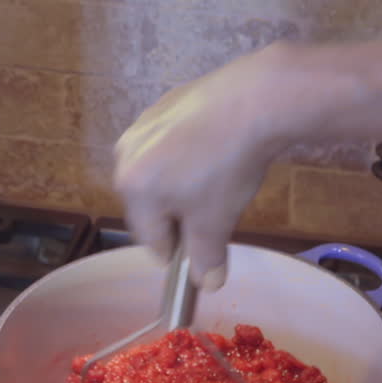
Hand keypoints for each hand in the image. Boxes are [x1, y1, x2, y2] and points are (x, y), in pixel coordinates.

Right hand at [114, 44, 307, 289]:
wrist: (255, 99)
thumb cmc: (228, 167)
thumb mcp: (217, 221)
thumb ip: (206, 257)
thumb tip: (208, 283)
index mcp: (133, 189)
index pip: (153, 242)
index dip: (182, 250)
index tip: (208, 244)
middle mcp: (126, 155)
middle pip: (151, 206)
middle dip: (180, 215)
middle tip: (217, 207)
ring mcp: (143, 125)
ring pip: (161, 174)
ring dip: (185, 185)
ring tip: (220, 176)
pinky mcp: (164, 103)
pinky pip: (171, 145)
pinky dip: (189, 154)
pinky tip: (217, 148)